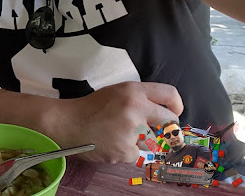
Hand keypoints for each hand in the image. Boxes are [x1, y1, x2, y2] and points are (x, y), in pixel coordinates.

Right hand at [53, 82, 182, 162]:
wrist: (68, 123)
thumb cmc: (91, 107)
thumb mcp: (116, 92)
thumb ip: (140, 98)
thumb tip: (165, 114)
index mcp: (133, 90)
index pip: (170, 94)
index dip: (176, 105)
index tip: (174, 113)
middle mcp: (136, 108)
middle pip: (170, 121)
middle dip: (167, 129)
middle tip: (155, 130)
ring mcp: (132, 130)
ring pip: (153, 141)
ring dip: (140, 141)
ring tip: (117, 133)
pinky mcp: (126, 149)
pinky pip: (136, 153)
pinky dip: (126, 150)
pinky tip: (110, 142)